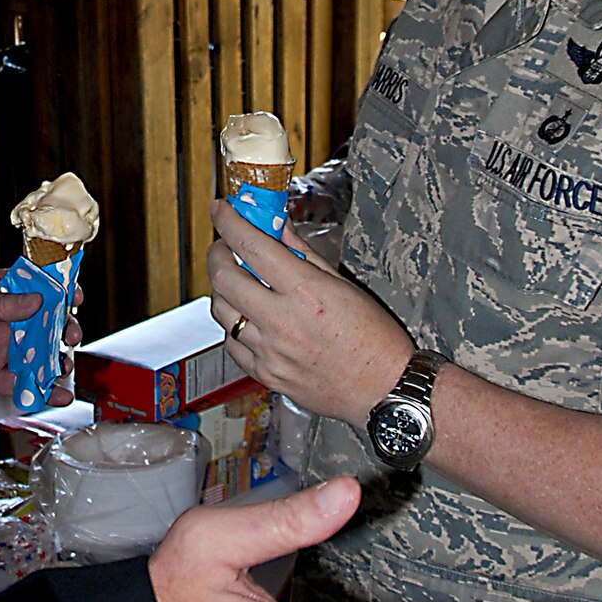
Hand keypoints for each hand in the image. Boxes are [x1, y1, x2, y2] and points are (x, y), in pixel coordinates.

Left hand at [0, 267, 81, 399]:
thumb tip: (36, 300)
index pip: (36, 288)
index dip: (58, 292)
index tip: (73, 297)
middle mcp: (4, 320)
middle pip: (45, 325)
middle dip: (63, 330)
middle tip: (69, 336)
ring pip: (37, 356)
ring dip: (54, 363)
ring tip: (61, 368)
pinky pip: (20, 383)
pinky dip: (38, 391)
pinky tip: (53, 394)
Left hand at [207, 199, 408, 427]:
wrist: (384, 391)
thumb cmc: (374, 340)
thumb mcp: (343, 285)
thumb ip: (304, 254)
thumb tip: (280, 229)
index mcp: (305, 292)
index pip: (251, 246)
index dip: (228, 222)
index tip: (220, 210)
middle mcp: (282, 322)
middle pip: (224, 277)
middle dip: (217, 253)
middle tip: (224, 246)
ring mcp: (269, 351)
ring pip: (221, 310)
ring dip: (222, 289)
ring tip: (237, 281)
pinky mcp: (265, 375)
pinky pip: (231, 343)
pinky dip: (233, 325)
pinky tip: (246, 317)